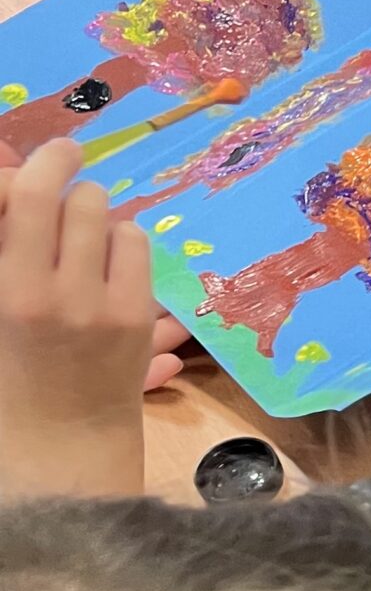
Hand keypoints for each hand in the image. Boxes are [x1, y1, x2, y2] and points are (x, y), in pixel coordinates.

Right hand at [0, 141, 154, 498]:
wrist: (62, 439)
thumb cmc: (14, 367)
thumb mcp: (1, 297)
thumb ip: (9, 236)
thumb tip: (10, 159)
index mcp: (12, 290)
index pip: (30, 197)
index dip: (46, 162)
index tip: (58, 151)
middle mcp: (59, 295)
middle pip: (79, 201)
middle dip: (74, 192)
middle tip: (68, 204)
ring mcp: (105, 308)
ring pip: (114, 219)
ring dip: (100, 218)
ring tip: (85, 242)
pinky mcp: (138, 319)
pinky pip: (137, 249)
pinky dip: (124, 245)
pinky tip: (108, 266)